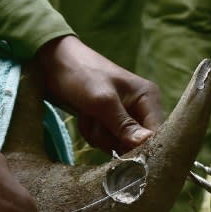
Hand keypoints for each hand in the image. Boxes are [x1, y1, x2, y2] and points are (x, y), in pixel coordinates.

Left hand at [36, 35, 162, 152]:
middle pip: (137, 143)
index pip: (156, 134)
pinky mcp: (111, 123)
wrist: (54, 64)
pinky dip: (93, 133)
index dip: (141, 146)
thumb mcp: (102, 101)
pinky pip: (106, 142)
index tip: (119, 145)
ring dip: (99, 135)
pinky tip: (86, 117)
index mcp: (148, 97)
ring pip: (119, 145)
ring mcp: (126, 117)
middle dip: (112, 137)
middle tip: (97, 120)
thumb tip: (147, 143)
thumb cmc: (81, 75)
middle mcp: (142, 108)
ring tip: (89, 115)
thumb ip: (124, 124)